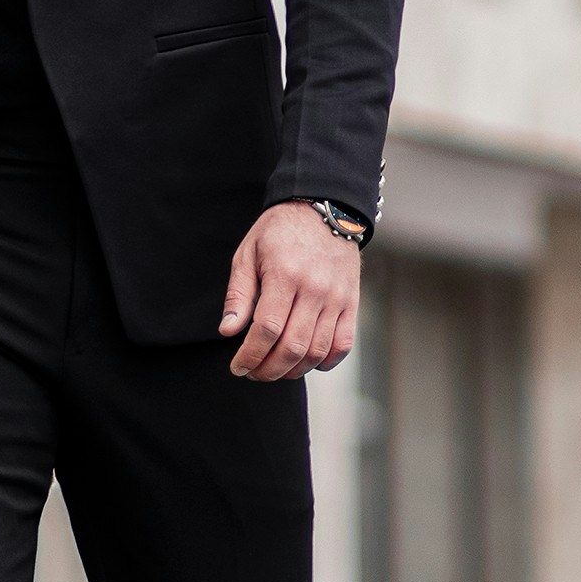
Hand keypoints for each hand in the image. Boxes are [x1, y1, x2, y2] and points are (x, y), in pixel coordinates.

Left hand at [219, 204, 360, 380]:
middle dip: (268, 369)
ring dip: (293, 371)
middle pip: (292, 346)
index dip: (250, 355)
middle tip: (253, 373)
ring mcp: (337, 297)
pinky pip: (342, 344)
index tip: (237, 367)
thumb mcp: (249, 253)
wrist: (325, 208)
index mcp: (284, 274)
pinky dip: (325, 362)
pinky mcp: (351, 302)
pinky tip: (306, 363)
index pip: (267, 329)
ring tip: (275, 369)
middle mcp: (314, 288)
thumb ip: (239, 294)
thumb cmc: (279, 232)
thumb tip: (229, 331)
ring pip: (317, 351)